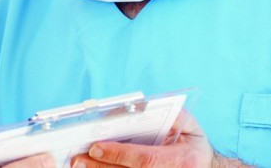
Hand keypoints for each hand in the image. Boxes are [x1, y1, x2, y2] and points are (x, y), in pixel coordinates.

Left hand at [68, 115, 218, 167]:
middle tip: (78, 159)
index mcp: (184, 160)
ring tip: (79, 165)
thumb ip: (164, 113)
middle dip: (102, 167)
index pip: (146, 159)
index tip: (96, 147)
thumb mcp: (187, 123)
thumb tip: (133, 108)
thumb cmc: (193, 143)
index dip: (120, 154)